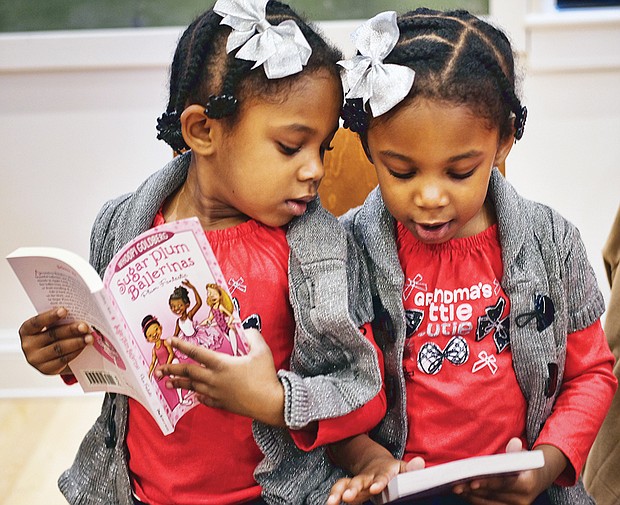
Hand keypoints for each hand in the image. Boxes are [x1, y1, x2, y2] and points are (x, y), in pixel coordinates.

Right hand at [18, 307, 91, 375]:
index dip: (50, 316)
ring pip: (59, 348)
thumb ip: (60, 321)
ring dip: (77, 342)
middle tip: (84, 326)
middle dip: (70, 330)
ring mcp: (36, 359)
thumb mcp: (52, 326)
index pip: (37, 322)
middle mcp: (28, 345)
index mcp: (27, 330)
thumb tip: (79, 316)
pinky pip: (63, 359)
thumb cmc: (53, 336)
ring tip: (89, 337)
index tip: (64, 310)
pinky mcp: (46, 369)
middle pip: (52, 335)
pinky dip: (76, 352)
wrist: (52, 357)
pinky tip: (84, 346)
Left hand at [155, 329, 284, 425]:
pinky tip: (196, 395)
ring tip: (168, 383)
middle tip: (160, 369)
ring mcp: (217, 393)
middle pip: (189, 373)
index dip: (182, 346)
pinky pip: (206, 400)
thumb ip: (252, 336)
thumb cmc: (266, 376)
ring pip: (194, 387)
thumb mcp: (261, 351)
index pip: (197, 353)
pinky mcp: (223, 404)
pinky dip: (198, 396)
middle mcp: (215, 379)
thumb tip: (247, 329)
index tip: (171, 341)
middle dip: (172, 370)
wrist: (270, 403)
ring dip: (180, 384)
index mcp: (222, 364)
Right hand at [327, 435, 424, 504]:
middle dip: (353, 489)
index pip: (382, 477)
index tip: (375, 488)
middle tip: (347, 497)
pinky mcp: (349, 487)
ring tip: (331, 502)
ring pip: (345, 484)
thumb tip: (421, 462)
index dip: (379, 482)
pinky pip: (339, 489)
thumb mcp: (403, 468)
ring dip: (338, 492)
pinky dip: (333, 496)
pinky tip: (328, 504)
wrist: (376, 462)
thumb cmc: (393, 470)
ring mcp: (357, 481)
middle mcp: (368, 476)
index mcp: (384, 472)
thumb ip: (411, 469)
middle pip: (359, 481)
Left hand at [453, 439, 566, 504]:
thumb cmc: (525, 464)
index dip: (487, 483)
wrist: (538, 479)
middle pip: (492, 494)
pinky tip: (463, 492)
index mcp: (526, 484)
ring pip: (488, 503)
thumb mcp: (523, 455)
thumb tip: (514, 442)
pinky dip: (474, 499)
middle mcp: (521, 500)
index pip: (504, 484)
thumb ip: (516, 450)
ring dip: (471, 496)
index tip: (472, 482)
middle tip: (456, 484)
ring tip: (456, 487)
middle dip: (473, 489)